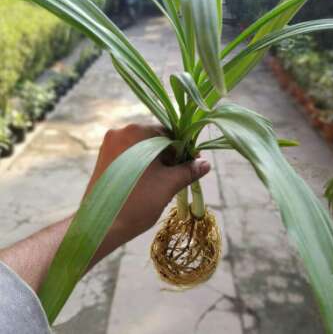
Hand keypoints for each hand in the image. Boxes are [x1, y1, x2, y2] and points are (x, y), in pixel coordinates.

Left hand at [85, 124, 210, 257]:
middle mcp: (120, 132)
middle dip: (170, 156)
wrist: (101, 226)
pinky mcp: (103, 158)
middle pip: (154, 140)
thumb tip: (205, 164)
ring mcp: (109, 145)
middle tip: (180, 174)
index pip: (169, 133)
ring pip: (142, 149)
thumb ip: (189, 170)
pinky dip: (142, 165)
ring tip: (166, 181)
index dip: (184, 149)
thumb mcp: (169, 184)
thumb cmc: (138, 202)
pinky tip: (150, 182)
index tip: (193, 163)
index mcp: (136, 132)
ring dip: (157, 162)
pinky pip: (130, 156)